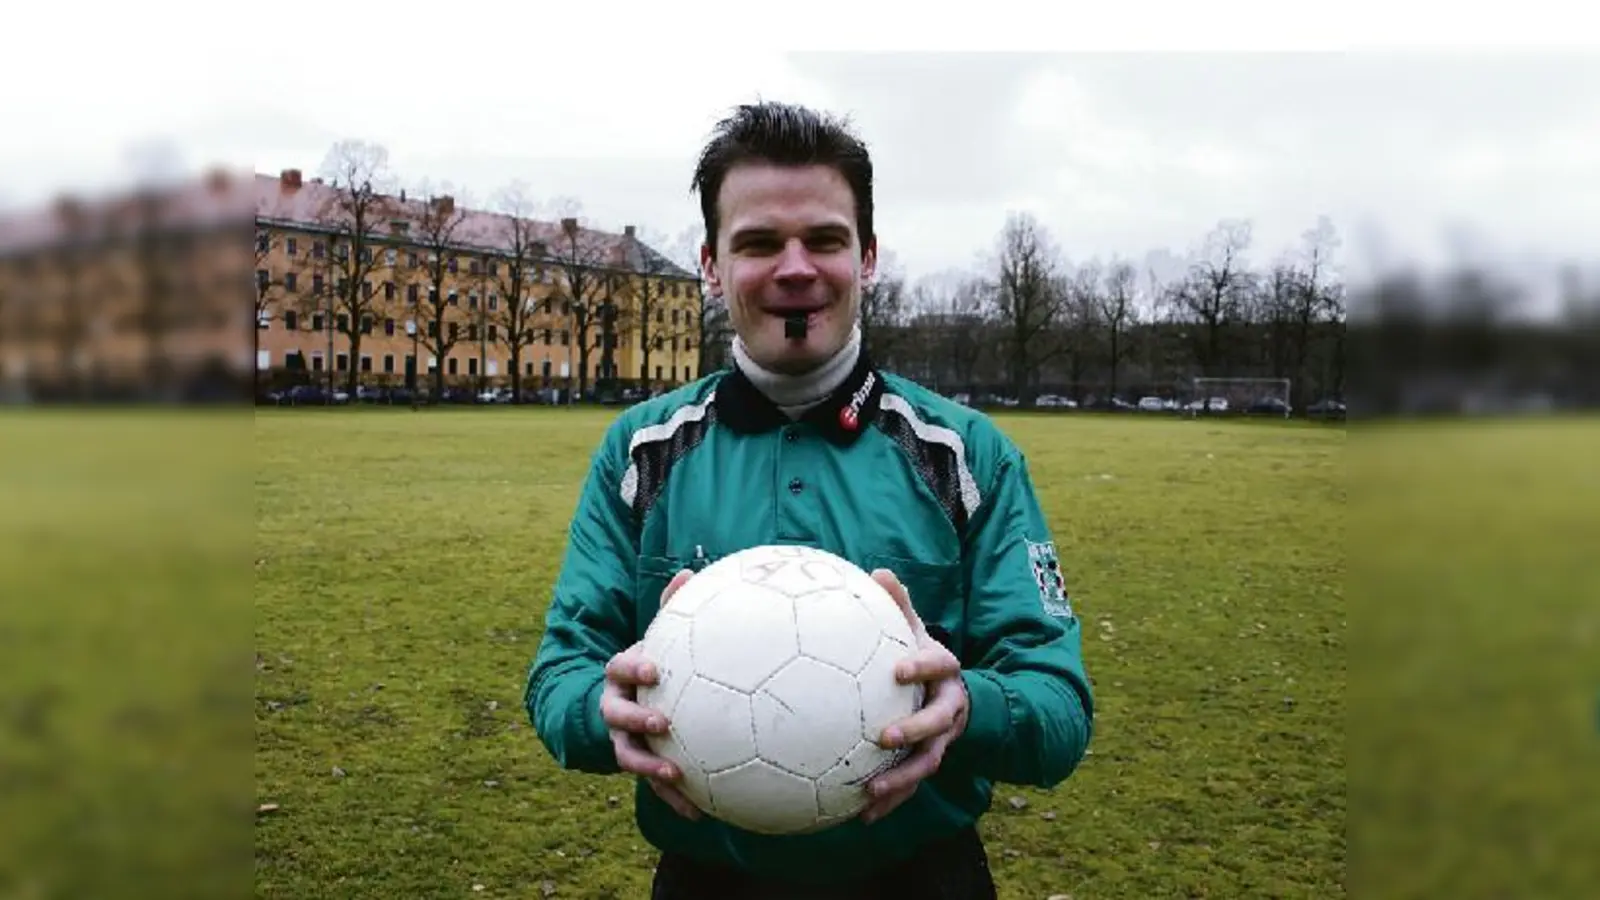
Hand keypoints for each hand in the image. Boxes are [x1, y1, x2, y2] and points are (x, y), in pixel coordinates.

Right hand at [598, 568, 701, 819]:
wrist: (620, 701)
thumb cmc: (649, 663)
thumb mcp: (656, 636)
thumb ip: (671, 607)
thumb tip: (690, 570)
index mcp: (620, 673)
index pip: (620, 666)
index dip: (633, 668)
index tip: (653, 670)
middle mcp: (614, 706)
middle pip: (616, 715)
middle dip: (636, 720)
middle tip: (661, 724)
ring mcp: (621, 738)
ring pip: (627, 755)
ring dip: (649, 768)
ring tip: (675, 775)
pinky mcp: (637, 762)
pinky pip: (652, 784)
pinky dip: (672, 797)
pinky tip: (697, 812)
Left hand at [861, 568, 969, 824]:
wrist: (952, 693)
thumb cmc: (919, 655)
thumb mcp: (913, 628)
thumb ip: (898, 605)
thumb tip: (878, 571)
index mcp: (944, 673)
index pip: (939, 665)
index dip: (922, 666)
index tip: (898, 669)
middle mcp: (948, 708)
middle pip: (939, 724)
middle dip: (915, 732)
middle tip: (885, 737)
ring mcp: (941, 740)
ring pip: (928, 763)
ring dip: (902, 780)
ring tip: (872, 792)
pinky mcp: (927, 763)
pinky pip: (911, 787)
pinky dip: (890, 803)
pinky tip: (861, 817)